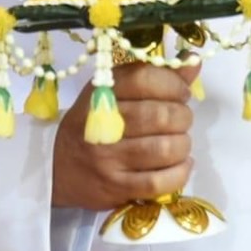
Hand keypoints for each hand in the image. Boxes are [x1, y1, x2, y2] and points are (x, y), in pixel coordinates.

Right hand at [52, 61, 198, 210]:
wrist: (57, 168)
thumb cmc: (93, 124)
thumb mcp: (114, 92)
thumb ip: (155, 76)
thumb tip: (193, 62)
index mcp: (101, 92)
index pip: (144, 79)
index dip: (173, 83)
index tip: (182, 92)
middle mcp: (102, 123)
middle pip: (160, 116)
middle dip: (183, 117)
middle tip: (181, 120)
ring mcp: (108, 158)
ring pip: (164, 149)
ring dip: (183, 145)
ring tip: (180, 142)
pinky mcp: (115, 188)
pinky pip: (159, 182)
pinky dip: (179, 172)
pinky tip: (181, 165)